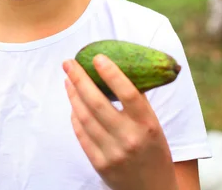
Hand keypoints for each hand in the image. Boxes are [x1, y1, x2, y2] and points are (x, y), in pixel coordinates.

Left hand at [62, 56, 177, 189]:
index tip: (97, 57)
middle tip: (69, 62)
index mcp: (148, 125)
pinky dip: (75, 115)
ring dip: (73, 94)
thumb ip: (137, 103)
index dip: (111, 73)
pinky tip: (73, 103)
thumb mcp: (154, 126)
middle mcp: (130, 138)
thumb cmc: (153, 150)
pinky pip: (81, 134)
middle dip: (79, 79)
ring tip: (68, 80)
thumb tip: (115, 69)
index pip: (128, 93)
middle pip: (97, 102)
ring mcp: (113, 152)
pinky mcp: (99, 164)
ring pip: (85, 117)